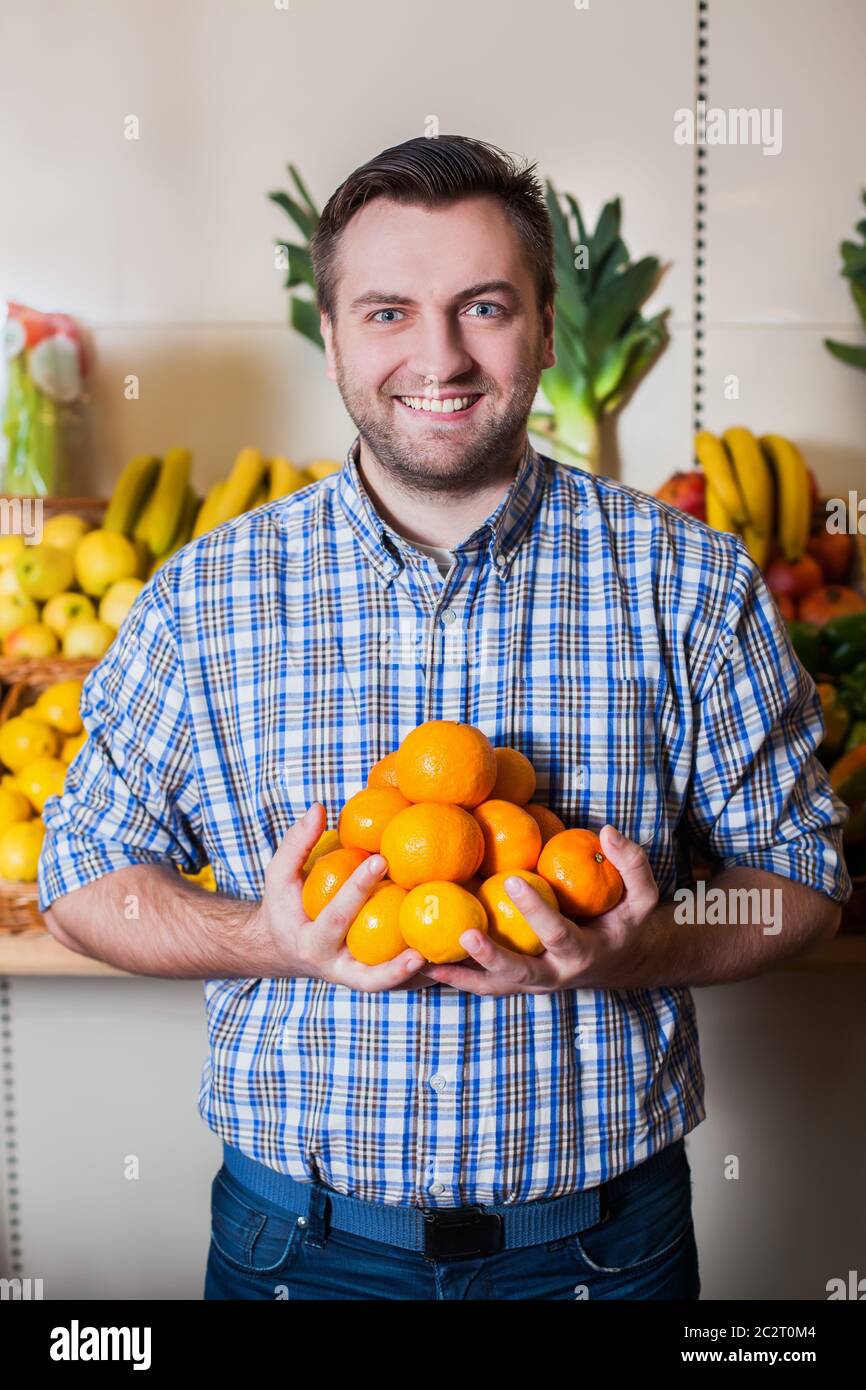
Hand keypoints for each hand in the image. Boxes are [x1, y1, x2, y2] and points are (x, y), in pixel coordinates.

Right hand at [254, 803, 434, 990]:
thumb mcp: (279, 875)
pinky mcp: (372, 978)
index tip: (382, 859)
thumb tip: (319, 808)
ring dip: (418, 977)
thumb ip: (296, 843)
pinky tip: (454, 955)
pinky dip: (424, 973)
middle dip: (394, 965)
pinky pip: (401, 981)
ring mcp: (356, 978)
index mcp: (311, 943)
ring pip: (390, 986)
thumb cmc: (284, 906)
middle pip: (367, 976)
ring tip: (446, 960)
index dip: (358, 889)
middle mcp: (335, 969)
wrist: (283, 948)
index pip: (338, 917)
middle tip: (422, 946)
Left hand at [421, 825, 659, 995]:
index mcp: (584, 952)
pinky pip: (485, 985)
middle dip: (491, 957)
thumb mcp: (643, 895)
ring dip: (460, 977)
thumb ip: (631, 863)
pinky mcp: (519, 984)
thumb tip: (607, 832)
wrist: (625, 962)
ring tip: (424, 962)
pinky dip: (455, 977)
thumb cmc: (630, 921)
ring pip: (494, 987)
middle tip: (464, 934)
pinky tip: (423, 963)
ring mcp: (535, 984)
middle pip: (519, 974)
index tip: (512, 879)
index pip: (557, 933)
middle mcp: (557, 975)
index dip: (536, 910)